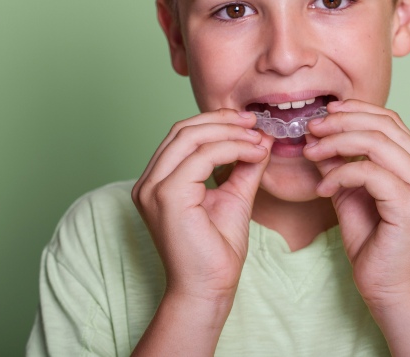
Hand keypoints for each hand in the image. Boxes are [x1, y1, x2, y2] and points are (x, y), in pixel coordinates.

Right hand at [131, 109, 272, 307]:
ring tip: (258, 139)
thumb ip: (243, 165)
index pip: (183, 135)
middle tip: (255, 123)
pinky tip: (253, 154)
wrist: (209, 288)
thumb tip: (261, 137)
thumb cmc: (217, 250)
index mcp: (158, 181)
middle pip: (184, 130)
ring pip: (190, 137)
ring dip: (229, 133)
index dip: (217, 122)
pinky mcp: (166, 196)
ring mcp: (153, 188)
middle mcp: (148, 182)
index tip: (250, 123)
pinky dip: (231, 148)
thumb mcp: (234, 196)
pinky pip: (201, 157)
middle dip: (223, 121)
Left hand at [303, 99, 409, 310]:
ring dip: (336, 142)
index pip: (391, 120)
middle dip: (341, 121)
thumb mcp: (351, 195)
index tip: (325, 113)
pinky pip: (369, 172)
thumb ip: (340, 165)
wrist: (391, 291)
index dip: (356, 110)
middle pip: (384, 124)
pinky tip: (323, 188)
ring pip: (376, 142)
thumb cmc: (375, 246)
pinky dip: (340, 174)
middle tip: (311, 129)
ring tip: (310, 152)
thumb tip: (317, 137)